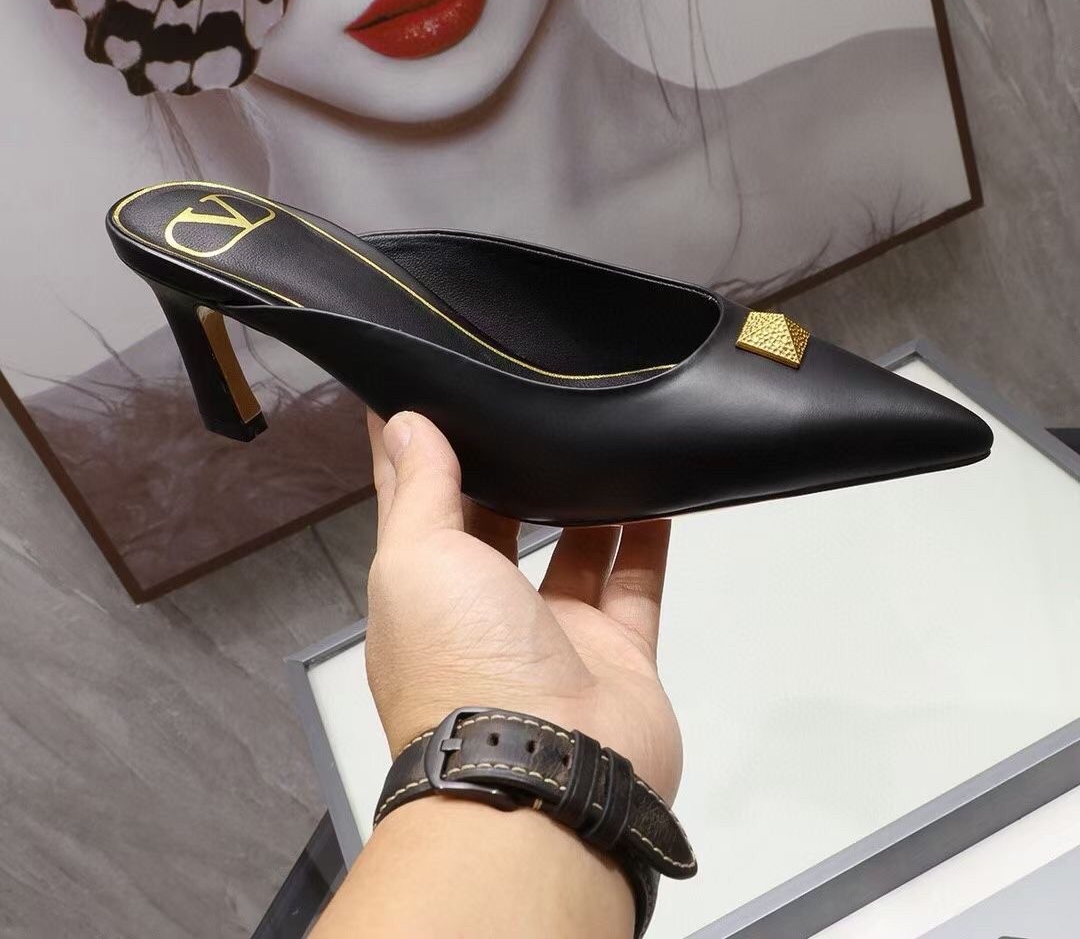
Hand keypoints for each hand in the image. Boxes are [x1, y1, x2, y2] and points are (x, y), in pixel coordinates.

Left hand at [364, 409, 681, 802]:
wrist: (545, 776)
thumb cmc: (459, 664)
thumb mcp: (417, 561)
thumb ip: (419, 492)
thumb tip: (404, 424)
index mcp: (425, 593)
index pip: (416, 504)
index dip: (419, 450)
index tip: (427, 388)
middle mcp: (485, 613)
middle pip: (500, 525)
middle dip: (509, 470)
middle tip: (532, 400)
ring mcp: (554, 635)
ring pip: (574, 550)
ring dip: (584, 499)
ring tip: (597, 432)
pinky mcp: (615, 654)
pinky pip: (636, 584)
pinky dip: (648, 538)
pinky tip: (658, 488)